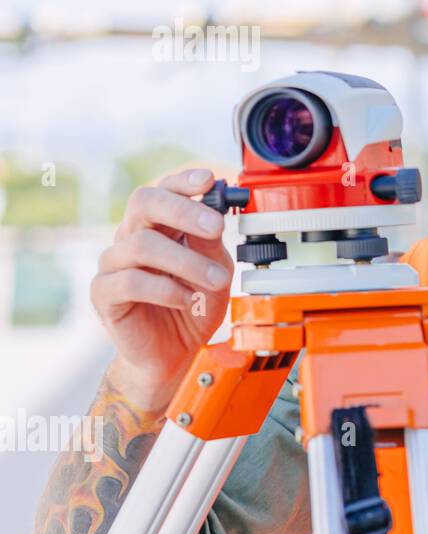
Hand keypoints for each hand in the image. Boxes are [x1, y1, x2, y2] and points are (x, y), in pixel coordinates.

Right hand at [90, 168, 234, 410]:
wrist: (175, 353)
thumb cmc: (194, 307)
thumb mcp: (215, 272)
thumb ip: (211, 245)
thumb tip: (214, 213)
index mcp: (159, 227)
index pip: (163, 191)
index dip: (182, 180)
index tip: (208, 180)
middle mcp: (133, 238)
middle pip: (143, 203)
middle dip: (183, 210)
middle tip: (216, 226)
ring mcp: (114, 264)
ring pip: (143, 244)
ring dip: (187, 262)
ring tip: (216, 280)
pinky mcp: (104, 293)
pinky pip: (131, 281)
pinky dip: (166, 288)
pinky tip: (186, 299)